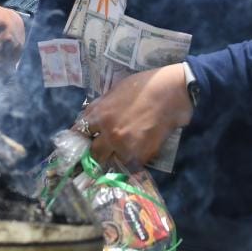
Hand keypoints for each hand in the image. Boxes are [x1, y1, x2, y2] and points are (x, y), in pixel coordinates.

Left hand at [79, 64, 193, 168]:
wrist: (173, 91)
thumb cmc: (145, 85)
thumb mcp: (115, 91)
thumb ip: (101, 106)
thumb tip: (90, 117)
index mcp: (99, 115)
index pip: (79, 133)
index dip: (79, 139)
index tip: (80, 144)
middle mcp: (108, 133)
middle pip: (93, 153)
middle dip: (97, 153)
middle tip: (102, 153)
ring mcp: (125, 146)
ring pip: (112, 162)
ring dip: (116, 159)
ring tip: (123, 154)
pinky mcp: (142, 155)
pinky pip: (131, 165)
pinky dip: (133, 161)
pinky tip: (138, 153)